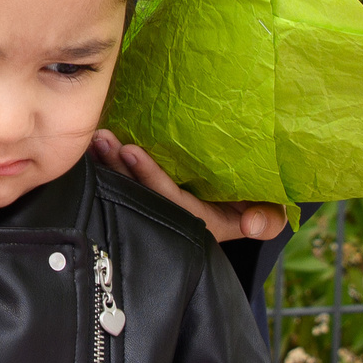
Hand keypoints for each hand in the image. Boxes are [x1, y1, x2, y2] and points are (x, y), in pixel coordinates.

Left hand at [93, 131, 288, 246]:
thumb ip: (267, 218)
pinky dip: (108, 163)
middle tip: (103, 139)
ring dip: (109, 163)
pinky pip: (124, 179)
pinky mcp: (149, 190)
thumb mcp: (268, 212)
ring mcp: (160, 204)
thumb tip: (252, 224)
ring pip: (128, 186)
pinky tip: (94, 145)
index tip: (132, 152)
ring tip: (98, 137)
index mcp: (199, 223)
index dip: (150, 178)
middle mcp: (174, 216)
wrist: (250, 196)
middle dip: (118, 168)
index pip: (169, 202)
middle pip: (140, 195)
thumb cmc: (258, 202)